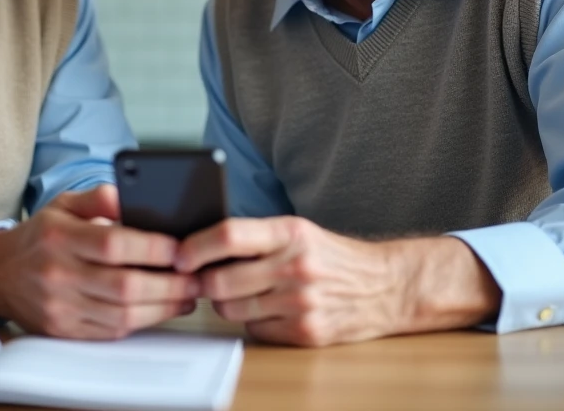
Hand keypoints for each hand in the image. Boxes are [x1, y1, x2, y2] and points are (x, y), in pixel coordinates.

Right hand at [0, 185, 200, 338]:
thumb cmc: (41, 236)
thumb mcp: (63, 204)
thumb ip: (99, 197)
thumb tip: (133, 196)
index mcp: (59, 237)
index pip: (113, 244)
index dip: (152, 249)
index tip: (182, 248)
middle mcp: (58, 274)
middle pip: (124, 286)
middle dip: (169, 284)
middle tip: (197, 278)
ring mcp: (60, 307)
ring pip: (122, 314)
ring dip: (163, 307)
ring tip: (187, 294)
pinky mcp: (65, 330)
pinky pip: (111, 331)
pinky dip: (142, 321)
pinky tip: (162, 309)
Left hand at [175, 217, 500, 345]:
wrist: (386, 287)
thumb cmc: (332, 256)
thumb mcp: (297, 231)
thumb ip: (253, 236)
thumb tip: (198, 245)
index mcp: (290, 232)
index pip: (228, 235)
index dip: (194, 247)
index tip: (177, 255)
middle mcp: (295, 266)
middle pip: (220, 281)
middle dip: (205, 283)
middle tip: (204, 278)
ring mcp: (301, 303)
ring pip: (231, 310)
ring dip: (226, 304)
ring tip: (243, 292)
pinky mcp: (306, 333)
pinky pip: (254, 330)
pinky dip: (253, 322)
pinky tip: (270, 310)